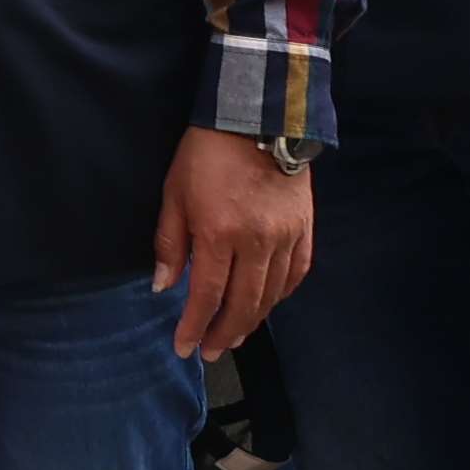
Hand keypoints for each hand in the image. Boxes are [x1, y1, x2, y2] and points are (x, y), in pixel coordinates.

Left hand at [152, 129, 312, 358]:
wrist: (258, 118)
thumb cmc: (205, 154)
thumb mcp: (174, 194)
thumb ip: (171, 244)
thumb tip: (164, 286)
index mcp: (219, 234)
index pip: (207, 295)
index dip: (195, 326)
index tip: (184, 347)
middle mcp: (257, 243)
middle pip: (243, 304)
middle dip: (224, 333)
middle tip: (211, 352)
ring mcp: (286, 237)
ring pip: (272, 295)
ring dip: (252, 320)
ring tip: (234, 335)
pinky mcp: (305, 229)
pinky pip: (297, 274)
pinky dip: (282, 295)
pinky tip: (268, 304)